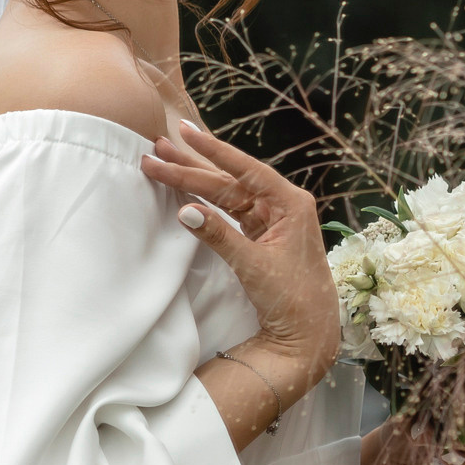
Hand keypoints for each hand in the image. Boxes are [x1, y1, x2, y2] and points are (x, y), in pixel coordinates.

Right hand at [141, 117, 339, 389]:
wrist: (308, 331)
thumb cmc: (292, 297)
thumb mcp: (253, 265)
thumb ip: (219, 236)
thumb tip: (185, 211)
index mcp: (290, 203)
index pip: (245, 169)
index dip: (213, 150)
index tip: (185, 133)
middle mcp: (281, 205)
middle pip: (229, 179)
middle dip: (192, 166)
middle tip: (156, 149)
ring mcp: (270, 219)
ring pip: (225, 194)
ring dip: (194, 181)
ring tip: (161, 161)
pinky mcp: (260, 235)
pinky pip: (228, 212)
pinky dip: (205, 203)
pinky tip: (183, 191)